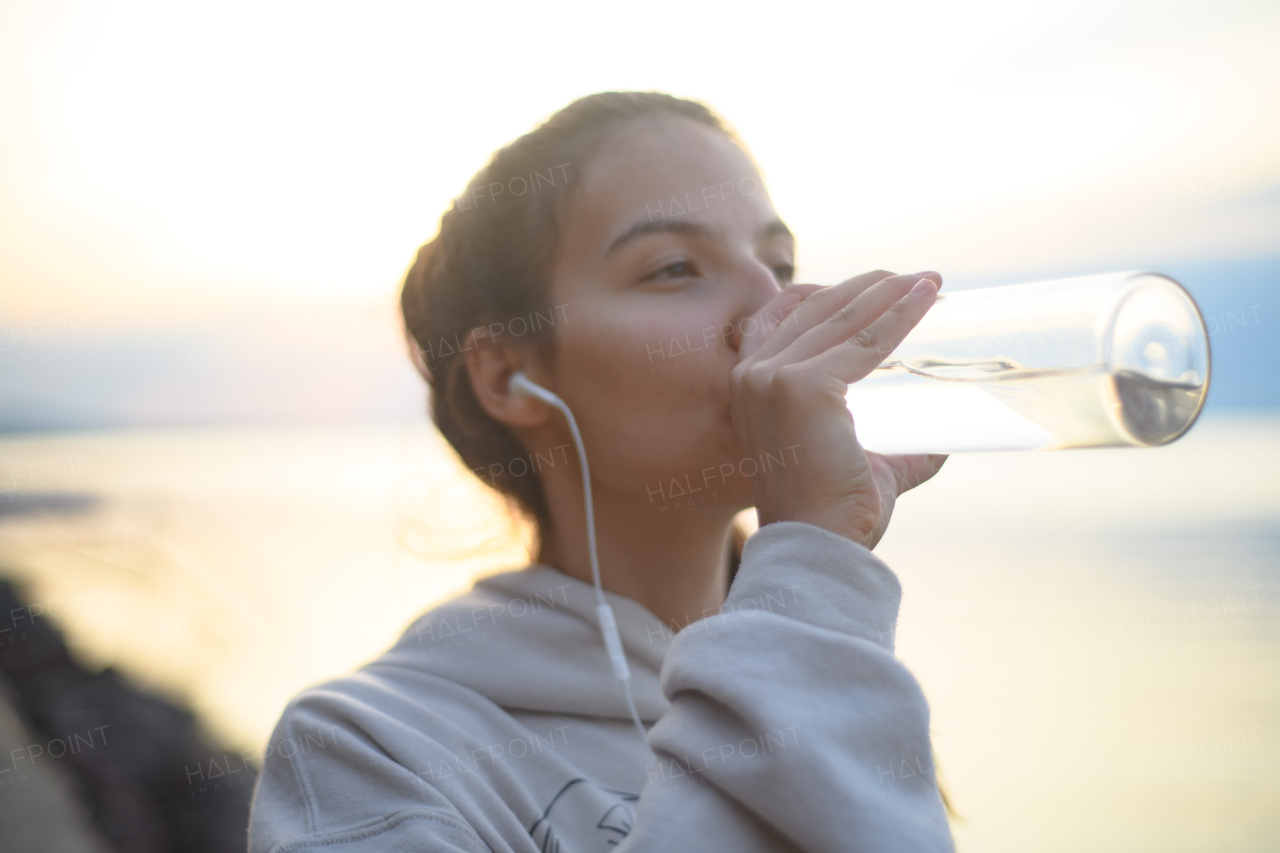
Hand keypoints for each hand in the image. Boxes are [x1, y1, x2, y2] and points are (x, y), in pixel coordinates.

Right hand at [730, 270, 948, 549]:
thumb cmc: (832, 515)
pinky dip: (900, 315)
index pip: (784, 318)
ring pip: (843, 319)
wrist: (817, 546)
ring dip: (889, 292)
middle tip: (912, 278)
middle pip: (815, 309)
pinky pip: (866, 341)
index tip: (874, 285)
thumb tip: (937, 445)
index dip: (829, 295)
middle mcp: (752, 375)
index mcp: (749, 386)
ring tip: (927, 280)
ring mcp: (774, 378)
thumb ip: (892, 450)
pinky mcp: (803, 386)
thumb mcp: (857, 463)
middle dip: (866, 288)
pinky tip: (926, 298)